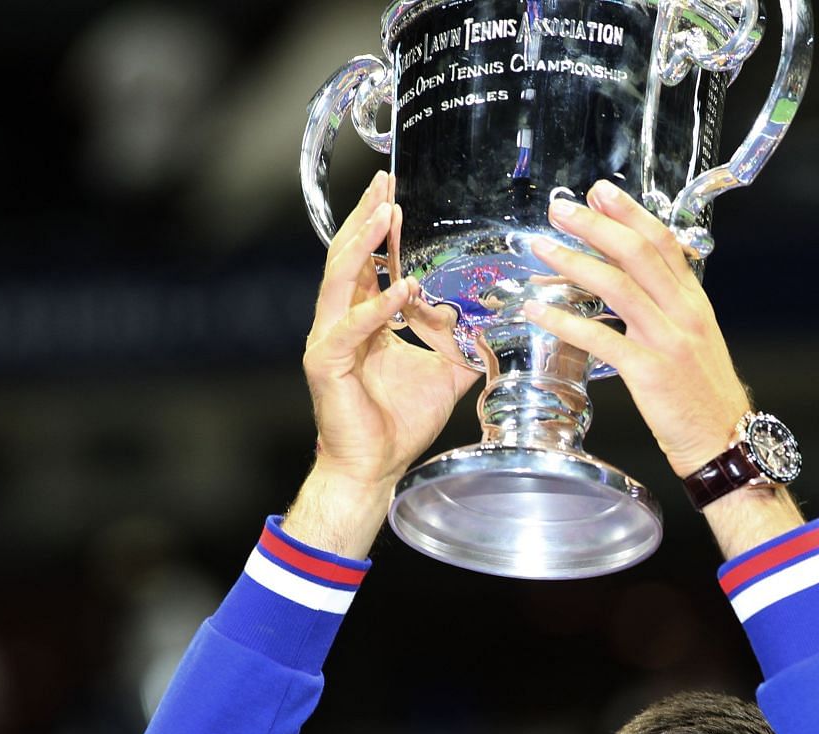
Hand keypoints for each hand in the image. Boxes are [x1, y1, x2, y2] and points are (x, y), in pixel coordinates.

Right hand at [293, 172, 479, 552]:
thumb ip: (460, 341)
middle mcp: (340, 321)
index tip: (397, 193)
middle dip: (367, 216)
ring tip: (386, 214)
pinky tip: (401, 287)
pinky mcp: (327, 362)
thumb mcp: (445, 372)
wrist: (375, 467)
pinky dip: (378, 305)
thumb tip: (491, 318)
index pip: (369, 260)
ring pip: (342, 278)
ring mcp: (329, 339)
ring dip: (365, 243)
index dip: (381, 227)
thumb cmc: (399, 422)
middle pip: (348, 255)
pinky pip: (353, 327)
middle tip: (385, 182)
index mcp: (362, 318)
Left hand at [524, 181, 751, 478]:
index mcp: (694, 303)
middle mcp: (683, 315)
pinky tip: (540, 311)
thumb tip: (630, 282)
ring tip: (543, 249)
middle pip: (638, 254)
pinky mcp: (649, 372)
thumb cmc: (704, 397)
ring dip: (575, 263)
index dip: (630, 213)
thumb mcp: (695, 341)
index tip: (600, 193)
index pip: (663, 243)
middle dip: (596, 226)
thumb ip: (667, 308)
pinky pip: (601, 338)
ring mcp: (668, 342)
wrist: (725, 441)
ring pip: (618, 287)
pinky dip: (565, 321)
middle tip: (562, 210)